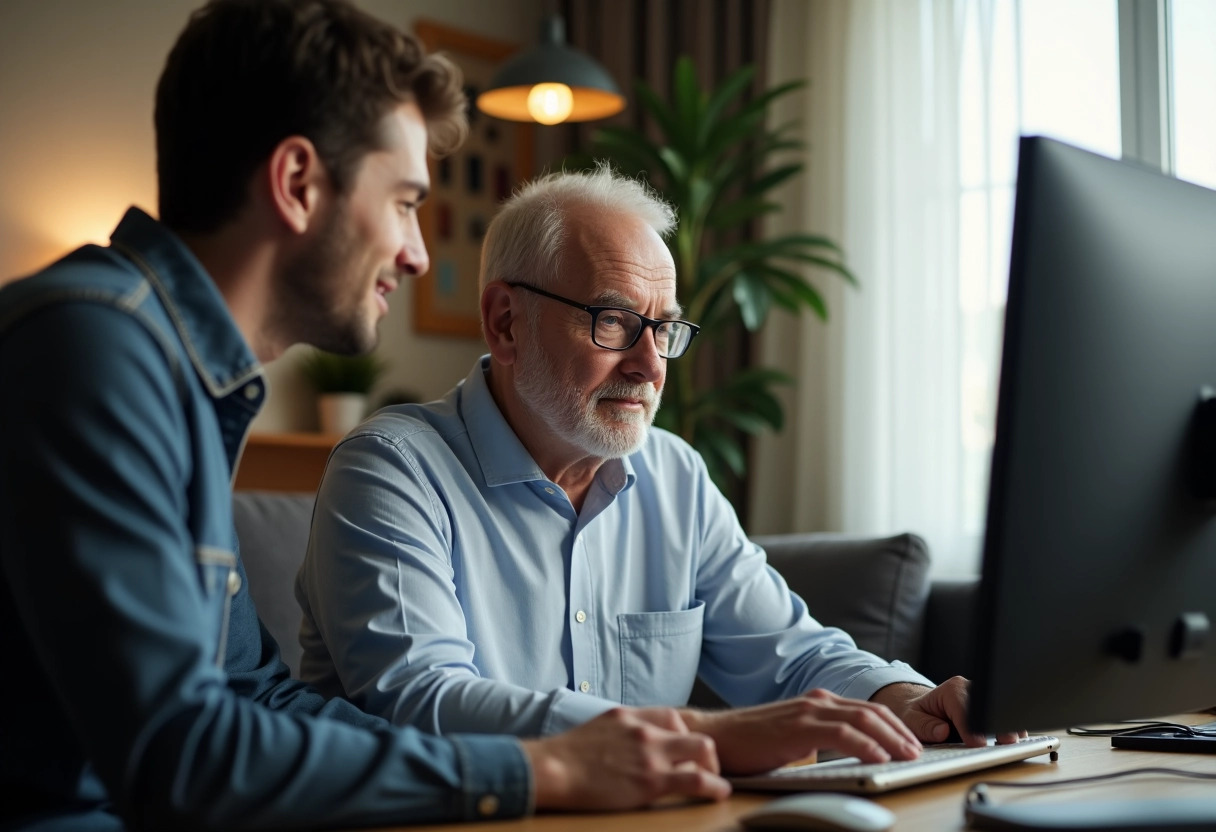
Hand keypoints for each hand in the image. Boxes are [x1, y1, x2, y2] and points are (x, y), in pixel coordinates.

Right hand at [521, 707, 730, 810]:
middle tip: (704, 766)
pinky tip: (720, 792)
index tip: (684, 750)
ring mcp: (650, 753)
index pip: (671, 716)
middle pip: (692, 730)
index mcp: (628, 715)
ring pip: (702, 748)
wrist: (553, 769)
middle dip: (703, 749)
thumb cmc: (565, 756)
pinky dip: (714, 785)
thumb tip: (623, 743)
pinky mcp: (652, 780)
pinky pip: (696, 779)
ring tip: (714, 779)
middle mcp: (644, 728)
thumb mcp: (595, 728)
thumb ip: (617, 731)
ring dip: (712, 765)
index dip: (683, 734)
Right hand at [679, 689, 922, 775]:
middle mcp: (816, 701)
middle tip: (919, 752)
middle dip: (901, 731)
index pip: (867, 710)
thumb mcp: (794, 738)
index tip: (912, 744)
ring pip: (862, 719)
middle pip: (872, 711)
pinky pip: (841, 734)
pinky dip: (865, 746)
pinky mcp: (797, 728)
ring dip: (891, 738)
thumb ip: (820, 739)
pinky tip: (879, 758)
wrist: (715, 737)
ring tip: (908, 756)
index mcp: (817, 702)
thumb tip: (852, 758)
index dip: (894, 726)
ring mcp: (807, 711)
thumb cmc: (751, 743)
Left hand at [868, 677, 1027, 745]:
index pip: (965, 708)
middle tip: (1005, 742)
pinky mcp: (991, 707)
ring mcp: (983, 696)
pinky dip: (1010, 727)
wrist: (923, 709)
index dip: (971, 727)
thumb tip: (942, 731)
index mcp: (952, 689)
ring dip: (1007, 726)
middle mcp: (970, 689)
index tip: (977, 743)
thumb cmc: (918, 715)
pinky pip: (1003, 716)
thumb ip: (925, 726)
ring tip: (1011, 740)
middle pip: (987, 706)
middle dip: (996, 724)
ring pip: (999, 709)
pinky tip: (1012, 738)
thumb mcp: (912, 720)